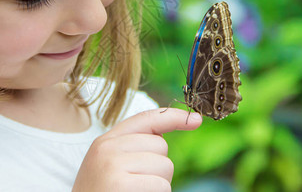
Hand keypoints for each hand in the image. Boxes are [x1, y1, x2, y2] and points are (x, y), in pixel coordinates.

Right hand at [72, 108, 201, 191]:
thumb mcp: (109, 166)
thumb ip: (131, 148)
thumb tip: (163, 138)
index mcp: (106, 141)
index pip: (146, 119)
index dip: (173, 117)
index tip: (195, 120)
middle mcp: (107, 147)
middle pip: (160, 146)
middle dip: (158, 169)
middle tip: (136, 186)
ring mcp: (112, 163)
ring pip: (164, 166)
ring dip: (159, 185)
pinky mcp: (120, 183)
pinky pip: (161, 186)